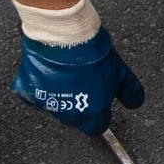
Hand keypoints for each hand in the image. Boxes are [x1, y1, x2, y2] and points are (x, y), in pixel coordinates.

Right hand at [10, 28, 145, 135]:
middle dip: (80, 106)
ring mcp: (47, 103)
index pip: (96, 126)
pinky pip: (32, 94)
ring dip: (60, 96)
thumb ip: (129, 92)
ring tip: (66, 74)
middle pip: (75, 119)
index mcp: (92, 112)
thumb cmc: (93, 53)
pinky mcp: (28, 90)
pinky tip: (47, 73)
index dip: (100, 115)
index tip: (99, 103)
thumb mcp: (121, 72)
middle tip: (83, 84)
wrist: (65, 36)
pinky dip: (39, 86)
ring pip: (54, 107)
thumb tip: (135, 103)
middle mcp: (68, 114)